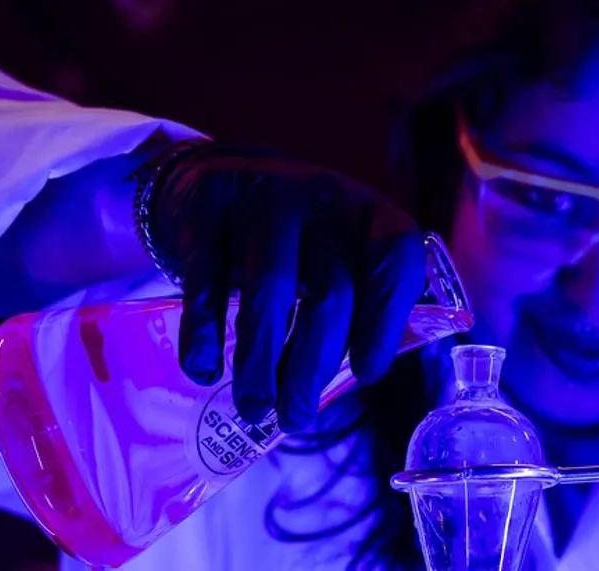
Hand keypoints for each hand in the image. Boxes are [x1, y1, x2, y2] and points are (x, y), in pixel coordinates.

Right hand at [148, 142, 424, 432]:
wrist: (220, 179)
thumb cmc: (297, 241)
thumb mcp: (340, 254)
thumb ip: (358, 304)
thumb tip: (355, 381)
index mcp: (370, 216)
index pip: (395, 260)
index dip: (385, 319)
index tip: (367, 374)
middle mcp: (326, 200)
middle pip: (330, 291)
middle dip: (313, 366)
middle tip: (297, 419)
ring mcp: (266, 197)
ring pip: (270, 290)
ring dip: (261, 360)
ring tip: (255, 408)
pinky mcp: (209, 204)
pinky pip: (207, 278)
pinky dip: (203, 332)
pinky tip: (203, 369)